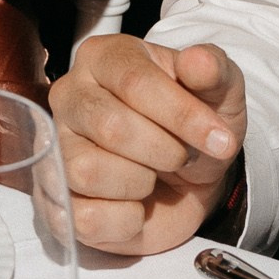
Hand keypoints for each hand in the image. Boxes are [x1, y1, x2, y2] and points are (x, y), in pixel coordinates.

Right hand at [53, 34, 245, 254]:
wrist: (189, 180)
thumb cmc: (193, 127)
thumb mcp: (219, 93)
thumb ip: (213, 72)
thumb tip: (200, 61)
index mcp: (103, 58)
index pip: (135, 81)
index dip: (182, 114)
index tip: (220, 140)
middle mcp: (70, 96)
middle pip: (110, 126)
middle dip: (163, 151)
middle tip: (181, 156)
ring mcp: (57, 148)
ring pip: (88, 171)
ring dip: (139, 183)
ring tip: (151, 176)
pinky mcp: (59, 200)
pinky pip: (84, 216)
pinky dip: (125, 220)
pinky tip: (136, 206)